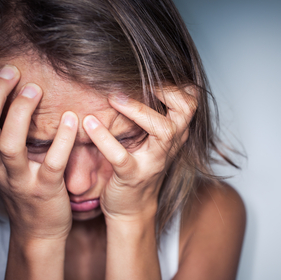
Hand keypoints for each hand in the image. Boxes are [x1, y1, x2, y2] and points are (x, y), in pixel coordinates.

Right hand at [0, 58, 78, 239]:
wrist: (39, 229)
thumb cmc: (23, 184)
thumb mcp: (1, 158)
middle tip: (11, 71)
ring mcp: (19, 179)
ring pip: (9, 145)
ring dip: (20, 114)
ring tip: (34, 90)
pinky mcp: (46, 190)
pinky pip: (52, 164)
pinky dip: (61, 141)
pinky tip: (71, 119)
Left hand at [83, 88, 196, 225]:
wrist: (131, 209)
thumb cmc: (138, 166)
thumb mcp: (149, 140)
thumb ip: (150, 114)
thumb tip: (133, 77)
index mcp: (174, 133)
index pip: (190, 101)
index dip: (177, 83)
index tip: (152, 70)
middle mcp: (169, 145)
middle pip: (186, 110)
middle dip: (166, 90)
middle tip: (137, 78)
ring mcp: (154, 161)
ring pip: (163, 131)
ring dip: (138, 110)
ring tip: (112, 98)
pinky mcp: (132, 176)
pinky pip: (122, 156)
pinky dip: (105, 139)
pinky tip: (89, 123)